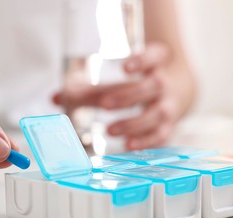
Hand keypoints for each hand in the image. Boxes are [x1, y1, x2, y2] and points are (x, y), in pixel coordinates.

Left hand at [54, 43, 188, 149]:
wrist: (177, 91)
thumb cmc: (138, 83)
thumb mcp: (120, 78)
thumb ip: (88, 89)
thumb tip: (55, 98)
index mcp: (156, 63)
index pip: (154, 56)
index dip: (141, 61)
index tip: (124, 67)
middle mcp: (164, 84)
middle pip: (151, 87)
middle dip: (127, 96)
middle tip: (104, 104)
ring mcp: (169, 106)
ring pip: (156, 113)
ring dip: (133, 123)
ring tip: (110, 130)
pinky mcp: (168, 126)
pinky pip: (160, 135)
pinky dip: (145, 142)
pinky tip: (128, 146)